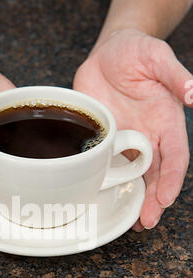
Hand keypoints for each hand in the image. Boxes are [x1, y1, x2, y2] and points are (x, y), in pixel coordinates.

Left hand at [73, 29, 192, 230]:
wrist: (108, 54)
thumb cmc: (137, 52)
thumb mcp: (158, 58)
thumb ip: (176, 77)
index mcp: (166, 122)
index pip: (175, 157)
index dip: (172, 179)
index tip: (166, 198)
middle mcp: (148, 137)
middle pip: (155, 175)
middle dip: (153, 200)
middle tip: (146, 222)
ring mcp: (126, 142)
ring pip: (133, 177)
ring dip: (133, 199)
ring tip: (130, 222)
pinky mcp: (105, 141)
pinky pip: (107, 166)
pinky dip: (108, 185)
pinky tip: (104, 200)